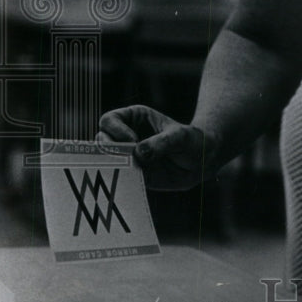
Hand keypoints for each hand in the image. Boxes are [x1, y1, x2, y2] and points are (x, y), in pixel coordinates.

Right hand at [97, 104, 217, 190]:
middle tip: (128, 159)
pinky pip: (118, 178)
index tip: (132, 141)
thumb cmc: (191, 141)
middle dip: (110, 150)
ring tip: (130, 171)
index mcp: (134, 118)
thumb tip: (138, 154)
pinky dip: (120, 181)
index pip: (109, 120)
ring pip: (105, 161)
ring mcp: (127, 156)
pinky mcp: (132, 173)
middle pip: (101, 140)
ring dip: (113, 167)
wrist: (200, 161)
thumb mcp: (180, 138)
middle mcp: (125, 136)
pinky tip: (131, 183)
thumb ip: (161, 143)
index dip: (115, 130)